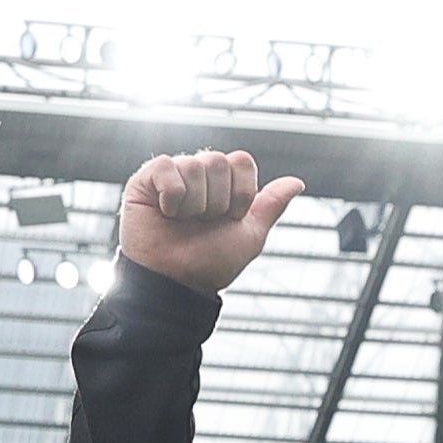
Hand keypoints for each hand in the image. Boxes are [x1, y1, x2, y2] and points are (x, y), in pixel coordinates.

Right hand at [116, 150, 302, 295]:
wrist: (177, 282)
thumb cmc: (210, 263)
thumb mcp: (249, 236)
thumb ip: (271, 206)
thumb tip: (297, 182)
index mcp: (223, 184)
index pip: (242, 161)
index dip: (241, 193)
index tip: (231, 218)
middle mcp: (198, 174)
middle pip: (219, 160)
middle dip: (218, 201)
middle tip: (203, 223)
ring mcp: (172, 174)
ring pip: (195, 165)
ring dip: (195, 204)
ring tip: (182, 222)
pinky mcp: (146, 179)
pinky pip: (167, 166)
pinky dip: (171, 196)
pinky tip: (165, 213)